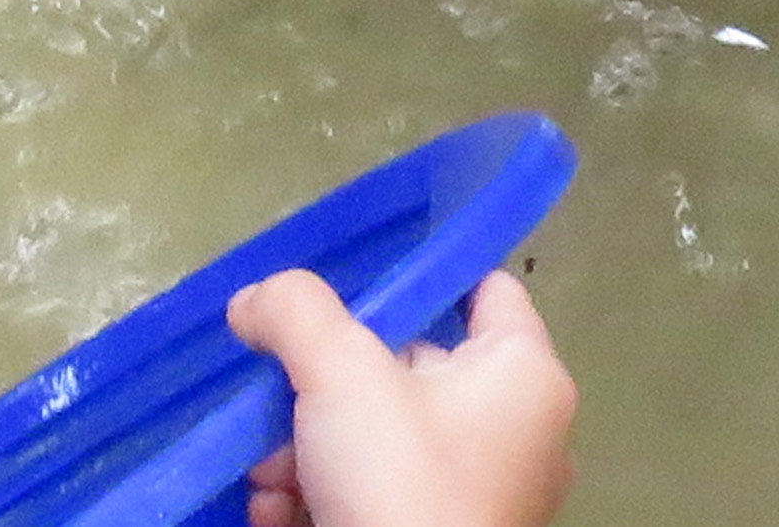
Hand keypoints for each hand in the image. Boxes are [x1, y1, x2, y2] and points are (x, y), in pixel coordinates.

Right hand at [230, 269, 575, 526]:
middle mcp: (521, 434)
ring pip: (388, 443)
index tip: (351, 286)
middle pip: (414, 371)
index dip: (420, 276)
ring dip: (314, 451)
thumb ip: (296, 312)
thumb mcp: (338, 373)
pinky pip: (388, 499)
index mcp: (525, 375)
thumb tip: (254, 301)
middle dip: (330, 387)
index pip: (484, 289)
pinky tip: (278, 512)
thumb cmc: (400, 484)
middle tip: (280, 400)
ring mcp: (487, 497)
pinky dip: (330, 499)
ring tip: (269, 474)